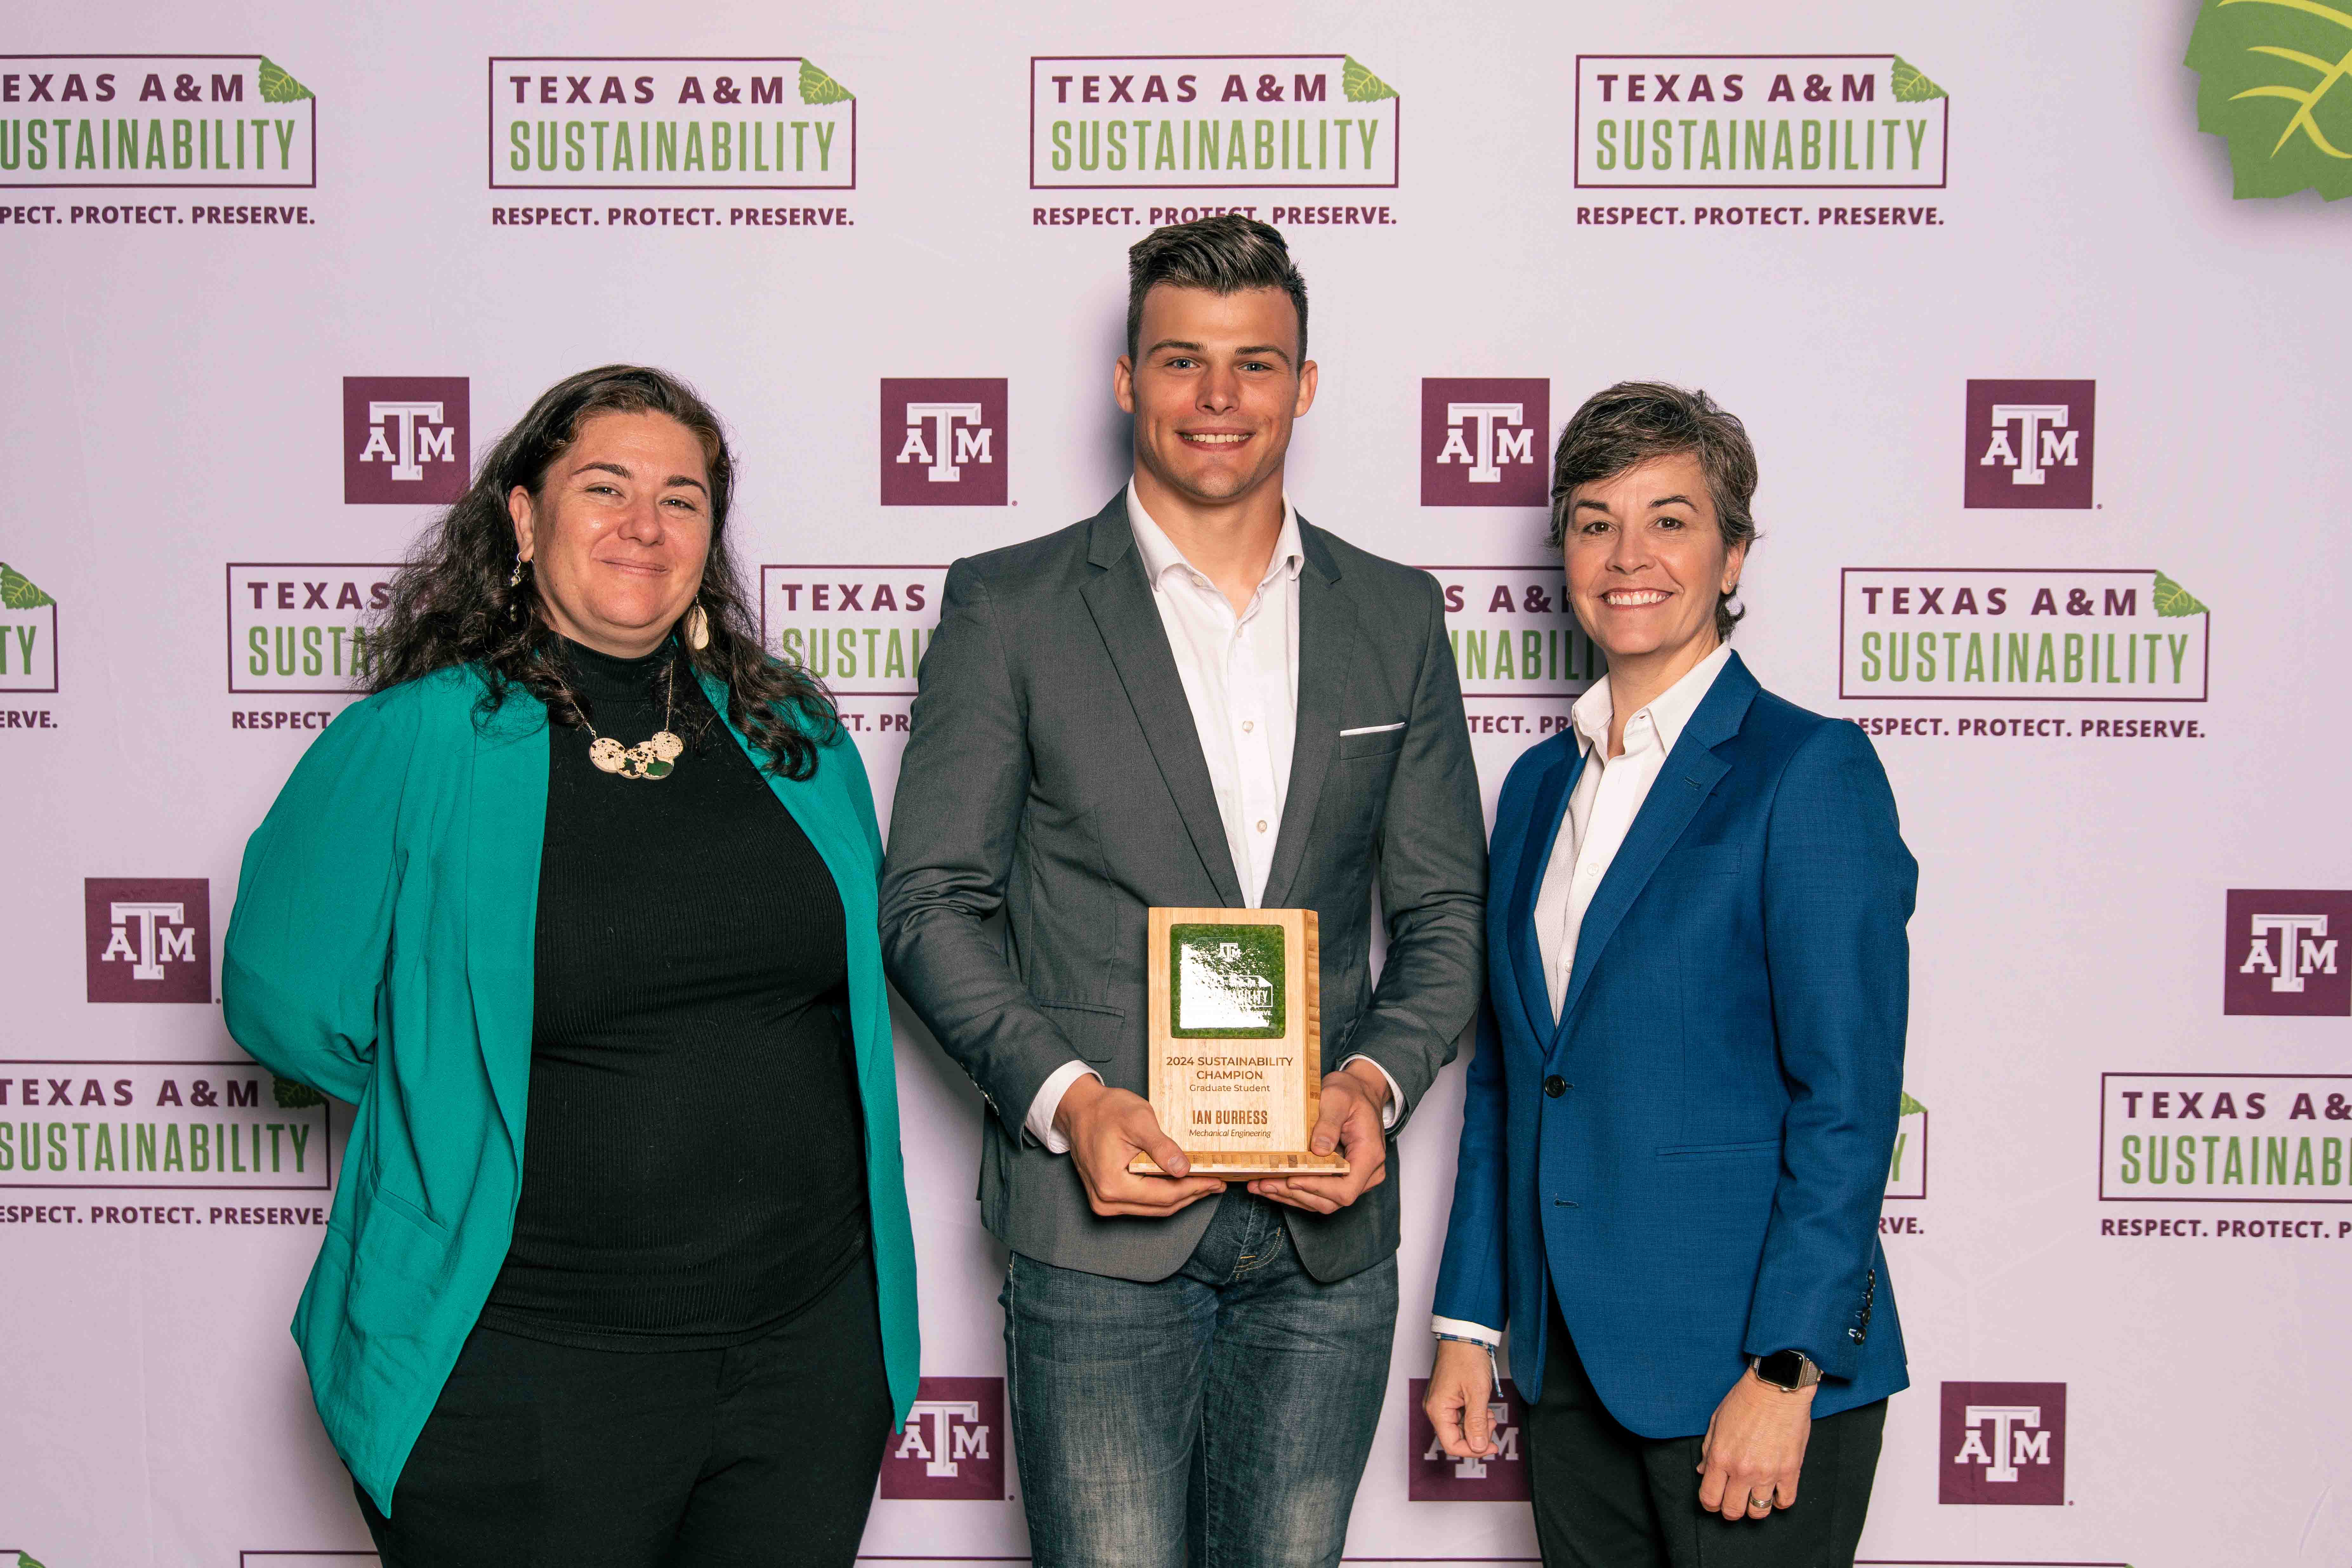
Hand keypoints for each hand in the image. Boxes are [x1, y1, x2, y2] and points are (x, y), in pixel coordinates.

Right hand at [1053, 1076, 1227, 1218]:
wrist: (1080, 1108)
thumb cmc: (1105, 1110)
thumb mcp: (1138, 1120)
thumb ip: (1161, 1147)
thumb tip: (1183, 1170)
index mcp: (1112, 1185)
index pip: (1164, 1195)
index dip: (1194, 1189)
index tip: (1216, 1180)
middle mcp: (1106, 1201)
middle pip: (1161, 1207)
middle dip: (1191, 1195)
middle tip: (1216, 1183)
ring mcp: (1105, 1202)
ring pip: (1153, 1208)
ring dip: (1180, 1196)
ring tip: (1204, 1184)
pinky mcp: (1108, 1198)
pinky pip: (1143, 1203)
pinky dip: (1163, 1194)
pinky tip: (1180, 1183)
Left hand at [1247, 1060, 1390, 1213]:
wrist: (1359, 1091)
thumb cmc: (1351, 1093)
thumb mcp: (1338, 1099)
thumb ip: (1329, 1122)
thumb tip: (1319, 1149)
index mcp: (1369, 1155)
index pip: (1346, 1189)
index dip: (1318, 1189)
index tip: (1292, 1179)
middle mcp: (1366, 1173)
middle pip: (1331, 1200)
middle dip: (1296, 1194)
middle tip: (1265, 1184)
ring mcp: (1355, 1178)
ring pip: (1322, 1201)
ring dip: (1290, 1196)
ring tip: (1260, 1186)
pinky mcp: (1341, 1178)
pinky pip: (1319, 1192)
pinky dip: (1295, 1190)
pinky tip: (1271, 1183)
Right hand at [1424, 1339, 1498, 1458]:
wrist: (1464, 1335)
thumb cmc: (1467, 1358)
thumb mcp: (1477, 1393)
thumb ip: (1477, 1423)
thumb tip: (1479, 1447)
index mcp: (1437, 1410)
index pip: (1452, 1445)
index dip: (1473, 1450)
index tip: (1492, 1446)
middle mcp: (1434, 1408)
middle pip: (1455, 1437)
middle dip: (1477, 1435)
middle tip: (1492, 1421)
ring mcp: (1440, 1403)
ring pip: (1459, 1428)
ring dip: (1477, 1425)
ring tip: (1488, 1411)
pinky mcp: (1446, 1397)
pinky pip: (1459, 1416)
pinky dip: (1473, 1416)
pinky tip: (1482, 1406)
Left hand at [1696, 1366, 1815, 1521]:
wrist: (1776, 1388)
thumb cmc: (1744, 1400)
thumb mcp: (1716, 1421)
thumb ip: (1708, 1450)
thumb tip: (1703, 1472)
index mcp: (1721, 1457)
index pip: (1710, 1498)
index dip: (1710, 1504)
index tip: (1714, 1501)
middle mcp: (1743, 1470)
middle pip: (1733, 1511)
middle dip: (1730, 1510)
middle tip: (1734, 1501)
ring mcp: (1768, 1473)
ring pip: (1758, 1511)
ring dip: (1754, 1507)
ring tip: (1754, 1496)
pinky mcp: (1790, 1471)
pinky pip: (1785, 1501)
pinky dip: (1779, 1501)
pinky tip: (1774, 1492)